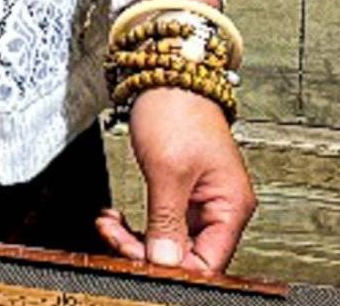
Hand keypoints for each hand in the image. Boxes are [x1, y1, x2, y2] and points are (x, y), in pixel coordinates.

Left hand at [96, 89, 254, 274]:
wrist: (165, 74)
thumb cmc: (176, 111)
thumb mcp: (167, 170)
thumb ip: (166, 220)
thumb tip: (165, 261)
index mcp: (230, 206)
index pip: (207, 261)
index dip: (172, 265)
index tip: (134, 255)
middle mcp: (220, 208)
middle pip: (186, 253)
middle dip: (145, 248)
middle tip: (111, 233)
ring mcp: (200, 200)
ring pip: (168, 239)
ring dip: (136, 236)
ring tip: (108, 223)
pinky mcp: (179, 191)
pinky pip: (160, 221)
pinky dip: (137, 223)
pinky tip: (115, 217)